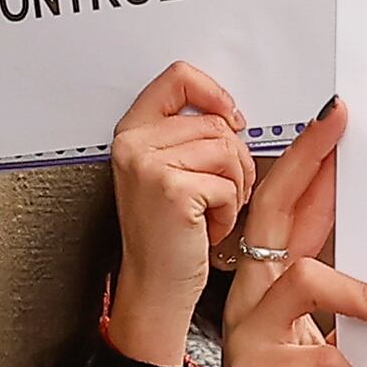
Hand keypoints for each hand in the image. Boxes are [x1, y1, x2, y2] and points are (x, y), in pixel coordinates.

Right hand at [105, 60, 255, 366]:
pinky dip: (228, 211)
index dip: (213, 94)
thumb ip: (187, 135)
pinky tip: (207, 227)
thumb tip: (231, 114)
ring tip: (211, 211)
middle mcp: (133, 144)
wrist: (154, 288)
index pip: (178, 78)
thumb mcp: (167, 172)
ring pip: (227, 150)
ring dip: (234, 187)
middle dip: (234, 160)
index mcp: (132, 131)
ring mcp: (149, 165)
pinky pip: (228, 183)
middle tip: (219, 194)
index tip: (231, 119)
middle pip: (215, 121)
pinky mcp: (172, 189)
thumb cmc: (166, 236)